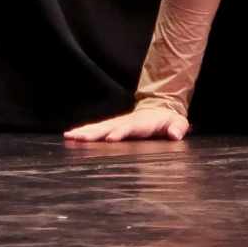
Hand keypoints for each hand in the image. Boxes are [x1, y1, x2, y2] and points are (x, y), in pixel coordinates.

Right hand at [62, 106, 189, 142]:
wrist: (160, 108)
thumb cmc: (170, 121)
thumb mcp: (178, 123)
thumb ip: (177, 128)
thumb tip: (175, 134)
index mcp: (142, 123)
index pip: (129, 128)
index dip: (120, 132)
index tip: (110, 138)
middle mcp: (126, 121)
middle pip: (108, 127)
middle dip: (94, 133)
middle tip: (78, 138)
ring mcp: (118, 123)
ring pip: (99, 128)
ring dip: (85, 132)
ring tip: (69, 136)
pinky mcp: (112, 126)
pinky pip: (97, 129)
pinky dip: (85, 133)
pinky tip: (72, 137)